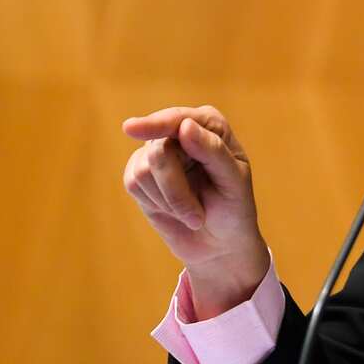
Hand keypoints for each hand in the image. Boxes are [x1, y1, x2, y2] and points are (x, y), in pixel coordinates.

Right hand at [122, 106, 269, 318]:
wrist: (220, 244)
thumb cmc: (234, 209)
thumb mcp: (233, 182)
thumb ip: (212, 151)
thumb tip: (185, 126)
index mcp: (210, 125)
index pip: (178, 119)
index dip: (155, 124)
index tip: (130, 129)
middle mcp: (181, 132)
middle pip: (159, 151)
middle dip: (175, 189)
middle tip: (197, 217)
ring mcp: (158, 152)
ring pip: (143, 170)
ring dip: (169, 201)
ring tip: (193, 214)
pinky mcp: (140, 173)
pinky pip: (133, 183)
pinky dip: (156, 203)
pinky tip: (174, 212)